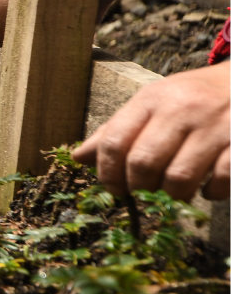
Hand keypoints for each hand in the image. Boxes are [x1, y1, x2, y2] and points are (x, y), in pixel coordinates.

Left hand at [73, 62, 230, 200]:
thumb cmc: (192, 97)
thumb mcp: (152, 103)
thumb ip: (116, 130)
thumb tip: (77, 157)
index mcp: (152, 99)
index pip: (113, 142)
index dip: (107, 174)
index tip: (115, 190)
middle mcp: (183, 108)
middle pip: (142, 163)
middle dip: (138, 189)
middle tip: (146, 194)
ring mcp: (216, 124)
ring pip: (178, 178)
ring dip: (172, 196)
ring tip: (175, 193)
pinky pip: (221, 180)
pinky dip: (211, 193)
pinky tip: (208, 188)